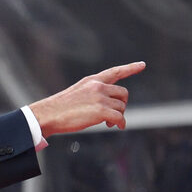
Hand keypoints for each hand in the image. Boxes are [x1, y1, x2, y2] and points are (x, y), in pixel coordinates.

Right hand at [28, 62, 145, 135]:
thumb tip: (108, 107)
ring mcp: (100, 98)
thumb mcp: (77, 93)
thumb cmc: (60, 108)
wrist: (49, 114)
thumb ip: (93, 94)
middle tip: (114, 115)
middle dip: (121, 105)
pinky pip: (120, 117)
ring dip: (118, 116)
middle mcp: (98, 86)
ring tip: (108, 123)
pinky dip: (121, 123)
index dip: (130, 68)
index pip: (115, 72)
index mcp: (92, 80)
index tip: (142, 65)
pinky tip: (117, 127)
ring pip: (121, 107)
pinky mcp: (101, 111)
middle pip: (123, 93)